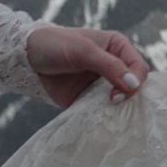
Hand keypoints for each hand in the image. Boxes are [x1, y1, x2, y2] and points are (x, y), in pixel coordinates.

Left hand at [25, 23, 149, 109]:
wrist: (27, 57)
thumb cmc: (56, 45)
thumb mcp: (84, 51)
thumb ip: (109, 66)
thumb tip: (134, 84)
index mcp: (118, 48)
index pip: (138, 68)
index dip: (134, 81)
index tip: (119, 93)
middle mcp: (114, 67)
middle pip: (133, 87)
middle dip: (128, 97)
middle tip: (113, 103)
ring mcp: (101, 85)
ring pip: (120, 102)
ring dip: (117, 110)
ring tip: (109, 116)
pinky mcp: (88, 100)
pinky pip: (101, 111)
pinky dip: (102, 117)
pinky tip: (98, 121)